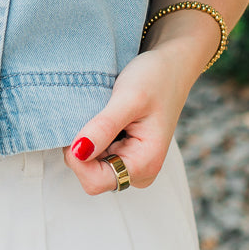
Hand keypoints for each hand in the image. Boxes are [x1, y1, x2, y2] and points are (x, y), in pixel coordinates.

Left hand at [63, 45, 196, 193]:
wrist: (170, 68)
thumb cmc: (155, 79)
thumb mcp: (128, 98)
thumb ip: (104, 127)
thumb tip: (78, 152)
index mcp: (145, 165)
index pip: (94, 181)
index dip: (78, 158)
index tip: (79, 125)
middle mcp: (138, 172)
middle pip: (89, 175)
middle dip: (82, 147)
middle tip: (94, 114)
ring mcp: (130, 165)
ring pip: (89, 165)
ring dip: (86, 139)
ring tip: (102, 114)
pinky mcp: (123, 155)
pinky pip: (94, 155)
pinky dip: (90, 136)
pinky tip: (102, 118)